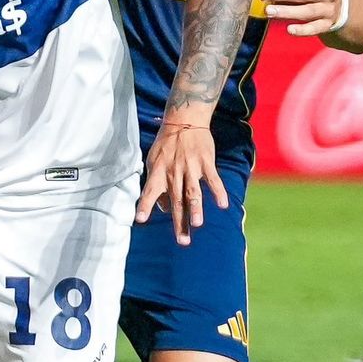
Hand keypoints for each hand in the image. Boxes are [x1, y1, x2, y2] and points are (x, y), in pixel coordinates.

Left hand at [136, 120, 226, 244]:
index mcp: (159, 172)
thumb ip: (157, 185)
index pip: (150, 191)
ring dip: (196, 209)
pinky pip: (213, 179)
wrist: (184, 120)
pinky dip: (218, 192)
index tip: (139, 219)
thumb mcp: (154, 161)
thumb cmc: (167, 144)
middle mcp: (173, 172)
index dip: (145, 205)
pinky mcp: (206, 162)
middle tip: (182, 241)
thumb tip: (163, 209)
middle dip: (178, 221)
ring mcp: (190, 167)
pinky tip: (223, 205)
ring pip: (193, 191)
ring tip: (197, 224)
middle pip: (176, 200)